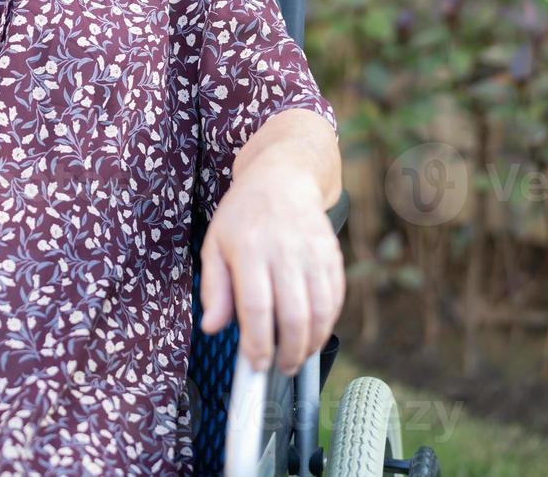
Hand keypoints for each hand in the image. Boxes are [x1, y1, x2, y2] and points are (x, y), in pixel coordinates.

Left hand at [198, 165, 344, 375]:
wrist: (283, 178)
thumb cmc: (243, 215)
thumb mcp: (214, 245)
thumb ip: (214, 289)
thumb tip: (211, 326)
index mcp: (248, 249)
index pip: (255, 307)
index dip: (258, 343)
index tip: (255, 364)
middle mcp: (283, 251)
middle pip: (293, 315)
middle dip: (288, 352)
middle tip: (280, 368)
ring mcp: (312, 253)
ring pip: (319, 311)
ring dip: (311, 343)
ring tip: (297, 357)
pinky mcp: (332, 255)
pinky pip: (335, 297)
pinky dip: (327, 322)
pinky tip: (314, 333)